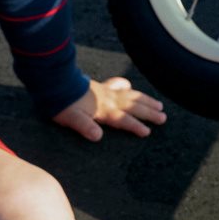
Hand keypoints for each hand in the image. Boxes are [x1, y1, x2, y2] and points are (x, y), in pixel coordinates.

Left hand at [53, 76, 167, 140]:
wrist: (55, 83)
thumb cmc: (62, 104)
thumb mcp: (71, 119)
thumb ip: (85, 127)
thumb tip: (98, 136)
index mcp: (104, 109)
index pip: (124, 119)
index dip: (136, 126)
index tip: (148, 132)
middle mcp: (109, 100)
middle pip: (133, 106)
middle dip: (148, 112)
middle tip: (163, 117)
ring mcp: (106, 91)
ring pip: (130, 95)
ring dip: (145, 100)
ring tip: (158, 104)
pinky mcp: (99, 86)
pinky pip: (117, 85)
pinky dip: (125, 86)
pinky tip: (129, 86)